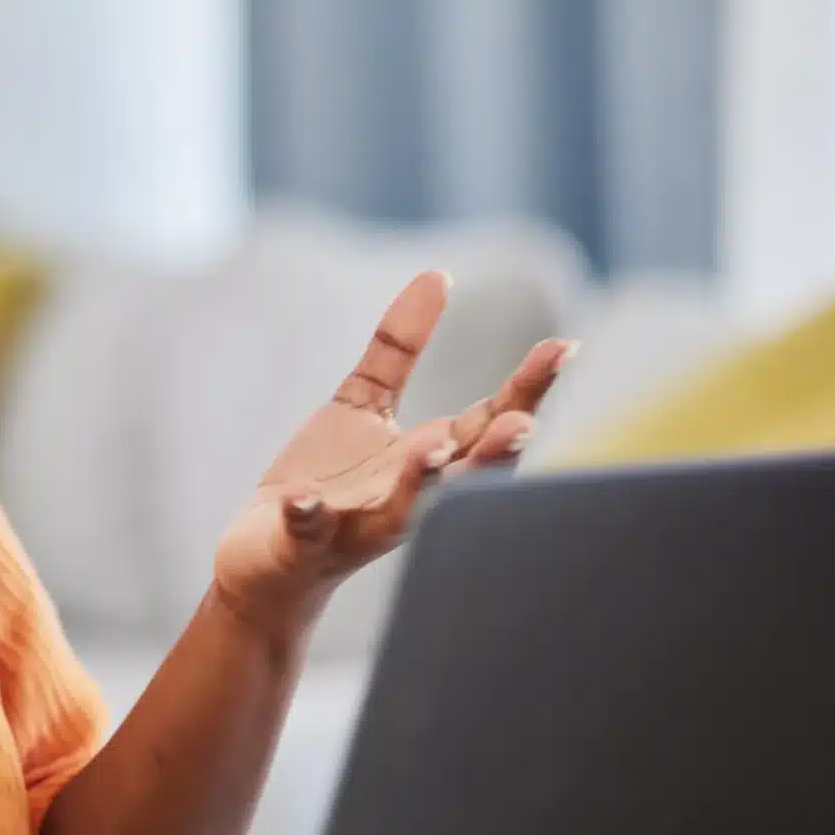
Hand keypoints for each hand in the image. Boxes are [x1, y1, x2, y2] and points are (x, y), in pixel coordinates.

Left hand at [208, 271, 572, 648]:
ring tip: (433, 449)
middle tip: (524, 421)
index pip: (491, 420)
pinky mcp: (303, 541)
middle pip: (467, 474)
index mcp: (430, 459)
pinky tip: (304, 498)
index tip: (565, 346)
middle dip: (497, 451)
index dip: (529, 388)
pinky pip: (309, 529)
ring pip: (403, 510)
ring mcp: (358, 523)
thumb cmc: (331, 481)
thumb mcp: (364, 404)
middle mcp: (410, 497)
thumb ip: (400, 347)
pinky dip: (309, 515)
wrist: (268, 559)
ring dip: (421, 482)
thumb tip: (438, 274)